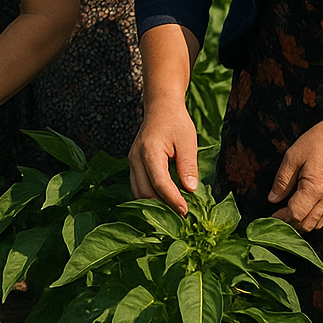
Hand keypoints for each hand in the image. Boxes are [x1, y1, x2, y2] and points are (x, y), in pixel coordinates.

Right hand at [128, 98, 199, 215]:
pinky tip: (164, 200)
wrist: (161, 107)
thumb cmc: (176, 122)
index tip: (186, 211)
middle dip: (162, 206)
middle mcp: (136, 157)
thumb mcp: (188, 141)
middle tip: (182, 214)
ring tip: (173, 210)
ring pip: (138, 191)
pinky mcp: (133, 164)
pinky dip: (149, 195)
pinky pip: (137, 185)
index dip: (173, 199)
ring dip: (154, 203)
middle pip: (144, 191)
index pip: (160, 183)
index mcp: (150, 151)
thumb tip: (190, 190)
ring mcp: (132, 161)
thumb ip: (188, 166)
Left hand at [267, 115, 322, 231]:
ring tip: (288, 217)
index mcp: (314, 188)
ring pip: (318, 222)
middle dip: (291, 225)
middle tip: (277, 219)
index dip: (281, 218)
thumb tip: (273, 198)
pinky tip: (303, 210)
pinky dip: (313, 218)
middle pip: (307, 223)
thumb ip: (282, 180)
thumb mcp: (293, 156)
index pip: (296, 214)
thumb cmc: (319, 141)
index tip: (270, 217)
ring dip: (302, 224)